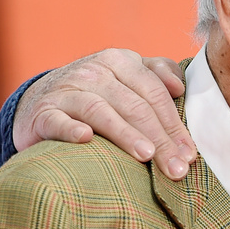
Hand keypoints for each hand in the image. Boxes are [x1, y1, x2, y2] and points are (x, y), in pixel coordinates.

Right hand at [12, 49, 195, 179]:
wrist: (40, 101)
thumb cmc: (97, 92)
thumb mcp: (127, 75)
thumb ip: (157, 74)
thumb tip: (179, 88)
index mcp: (120, 60)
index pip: (154, 93)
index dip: (174, 124)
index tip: (189, 154)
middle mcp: (93, 71)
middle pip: (134, 106)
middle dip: (160, 139)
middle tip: (176, 168)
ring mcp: (66, 90)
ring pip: (102, 111)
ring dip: (126, 135)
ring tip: (146, 156)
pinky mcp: (42, 112)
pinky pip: (58, 120)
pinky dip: (71, 129)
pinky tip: (86, 139)